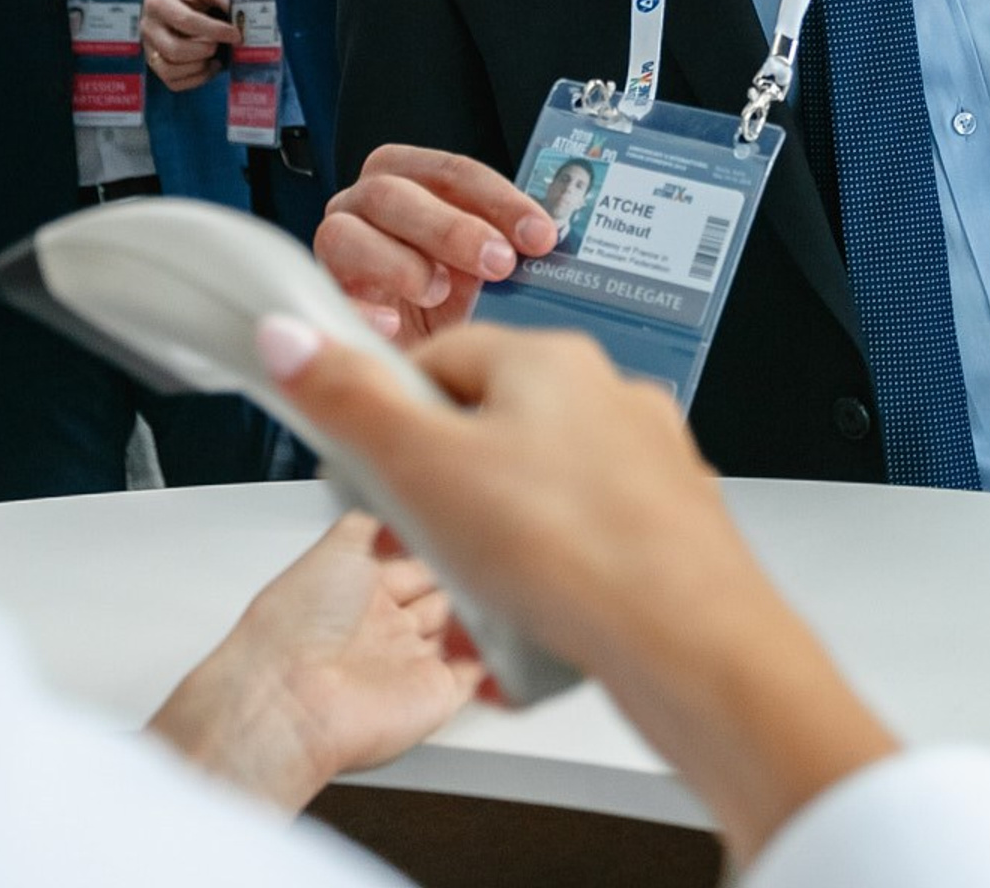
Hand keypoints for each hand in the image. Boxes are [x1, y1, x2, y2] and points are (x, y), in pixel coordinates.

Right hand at [142, 0, 235, 90]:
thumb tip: (240, 17)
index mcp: (159, 3)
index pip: (186, 21)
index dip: (215, 30)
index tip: (235, 34)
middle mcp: (149, 27)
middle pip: (174, 50)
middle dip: (205, 50)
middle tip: (219, 43)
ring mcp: (149, 47)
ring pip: (170, 70)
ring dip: (199, 67)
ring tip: (214, 56)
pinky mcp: (154, 62)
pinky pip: (172, 81)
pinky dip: (195, 79)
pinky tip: (208, 65)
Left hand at [148, 511, 479, 812]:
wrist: (291, 696)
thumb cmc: (297, 620)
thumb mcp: (340, 541)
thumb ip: (377, 519)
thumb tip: (402, 501)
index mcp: (359, 588)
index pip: (414, 560)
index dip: (439, 544)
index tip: (466, 524)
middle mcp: (384, 626)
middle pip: (441, 594)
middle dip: (465, 575)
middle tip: (491, 554)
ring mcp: (409, 661)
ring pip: (460, 633)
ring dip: (482, 614)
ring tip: (508, 586)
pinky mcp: (433, 696)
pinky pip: (474, 677)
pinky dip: (494, 662)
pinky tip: (510, 640)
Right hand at [260, 322, 897, 864]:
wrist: (698, 651)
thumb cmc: (578, 556)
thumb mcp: (424, 472)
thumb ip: (349, 401)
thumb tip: (291, 339)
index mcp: (550, 360)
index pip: (437, 359)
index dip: (388, 415)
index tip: (366, 466)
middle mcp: (607, 397)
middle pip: (487, 426)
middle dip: (442, 493)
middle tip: (423, 545)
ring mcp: (645, 464)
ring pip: (535, 492)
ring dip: (493, 546)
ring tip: (478, 602)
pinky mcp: (667, 529)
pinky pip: (581, 545)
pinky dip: (548, 582)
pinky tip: (530, 628)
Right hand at [317, 145, 556, 341]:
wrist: (427, 380)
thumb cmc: (460, 316)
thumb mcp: (491, 279)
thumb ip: (511, 251)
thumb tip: (553, 245)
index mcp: (417, 188)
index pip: (451, 172)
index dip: (497, 198)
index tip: (538, 234)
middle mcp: (370, 211)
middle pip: (392, 192)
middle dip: (450, 226)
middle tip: (497, 263)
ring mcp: (339, 255)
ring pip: (345, 232)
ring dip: (398, 261)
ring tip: (438, 292)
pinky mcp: (324, 303)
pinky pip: (326, 294)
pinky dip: (361, 308)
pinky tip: (393, 327)